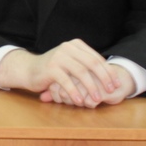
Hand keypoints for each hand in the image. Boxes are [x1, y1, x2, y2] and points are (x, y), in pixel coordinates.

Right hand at [0, 39, 123, 107]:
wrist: (28, 69)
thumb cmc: (54, 69)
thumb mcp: (71, 63)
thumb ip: (86, 64)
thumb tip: (110, 76)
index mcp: (75, 45)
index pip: (97, 58)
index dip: (109, 72)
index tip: (117, 84)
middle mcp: (67, 47)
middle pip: (92, 63)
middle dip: (104, 79)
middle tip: (110, 91)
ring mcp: (58, 56)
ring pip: (81, 72)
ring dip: (91, 88)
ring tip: (96, 99)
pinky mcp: (50, 68)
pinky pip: (67, 81)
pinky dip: (75, 92)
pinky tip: (79, 101)